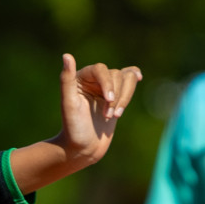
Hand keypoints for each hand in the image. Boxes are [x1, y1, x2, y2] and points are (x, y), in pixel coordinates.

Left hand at [53, 54, 142, 169]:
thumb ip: (66, 79)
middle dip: (115, 97)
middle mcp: (93, 79)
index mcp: (80, 78)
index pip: (100, 70)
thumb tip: (66, 55)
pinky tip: (138, 77)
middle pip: (116, 75)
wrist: (83, 148)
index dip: (108, 84)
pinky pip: (130, 81)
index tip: (109, 101)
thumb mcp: (69, 104)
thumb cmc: (73, 128)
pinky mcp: (117, 96)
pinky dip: (134, 78)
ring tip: (115, 116)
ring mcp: (106, 87)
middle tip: (108, 116)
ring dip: (125, 97)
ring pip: (126, 78)